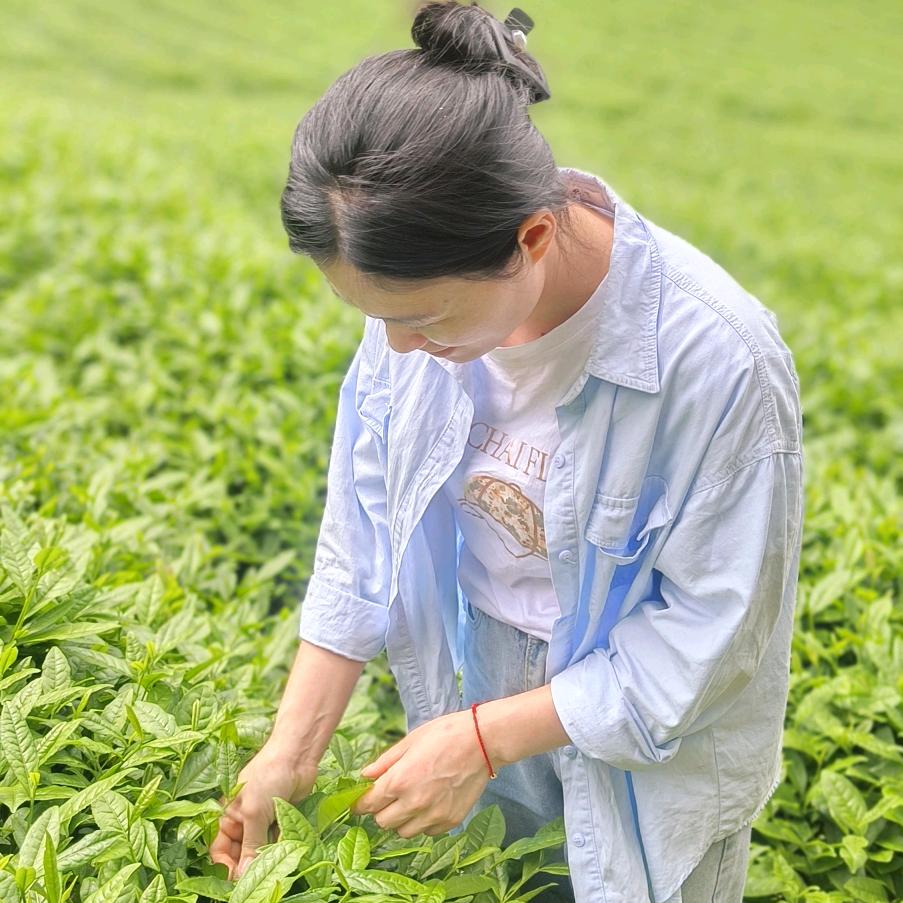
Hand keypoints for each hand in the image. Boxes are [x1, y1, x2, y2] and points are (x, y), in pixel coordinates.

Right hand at [209, 740, 318, 879]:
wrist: (297, 756)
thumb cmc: (268, 776)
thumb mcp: (253, 812)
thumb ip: (250, 844)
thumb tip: (244, 876)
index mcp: (229, 817)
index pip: (220, 851)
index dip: (225, 867)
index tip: (235, 881)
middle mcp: (244, 821)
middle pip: (242, 854)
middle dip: (248, 865)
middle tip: (257, 878)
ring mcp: (264, 821)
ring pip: (262, 849)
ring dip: (267, 856)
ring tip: (274, 860)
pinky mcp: (282, 819)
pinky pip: (279, 841)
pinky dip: (282, 846)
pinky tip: (286, 845)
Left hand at [350, 710, 492, 837]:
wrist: (482, 742)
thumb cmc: (445, 735)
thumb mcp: (410, 741)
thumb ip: (385, 762)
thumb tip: (364, 776)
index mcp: (400, 780)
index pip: (368, 804)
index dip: (360, 803)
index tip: (360, 801)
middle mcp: (414, 803)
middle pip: (383, 822)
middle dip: (381, 810)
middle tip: (388, 796)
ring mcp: (434, 815)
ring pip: (403, 832)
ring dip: (401, 819)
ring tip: (410, 800)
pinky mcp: (450, 821)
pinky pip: (426, 832)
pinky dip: (423, 822)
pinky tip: (429, 803)